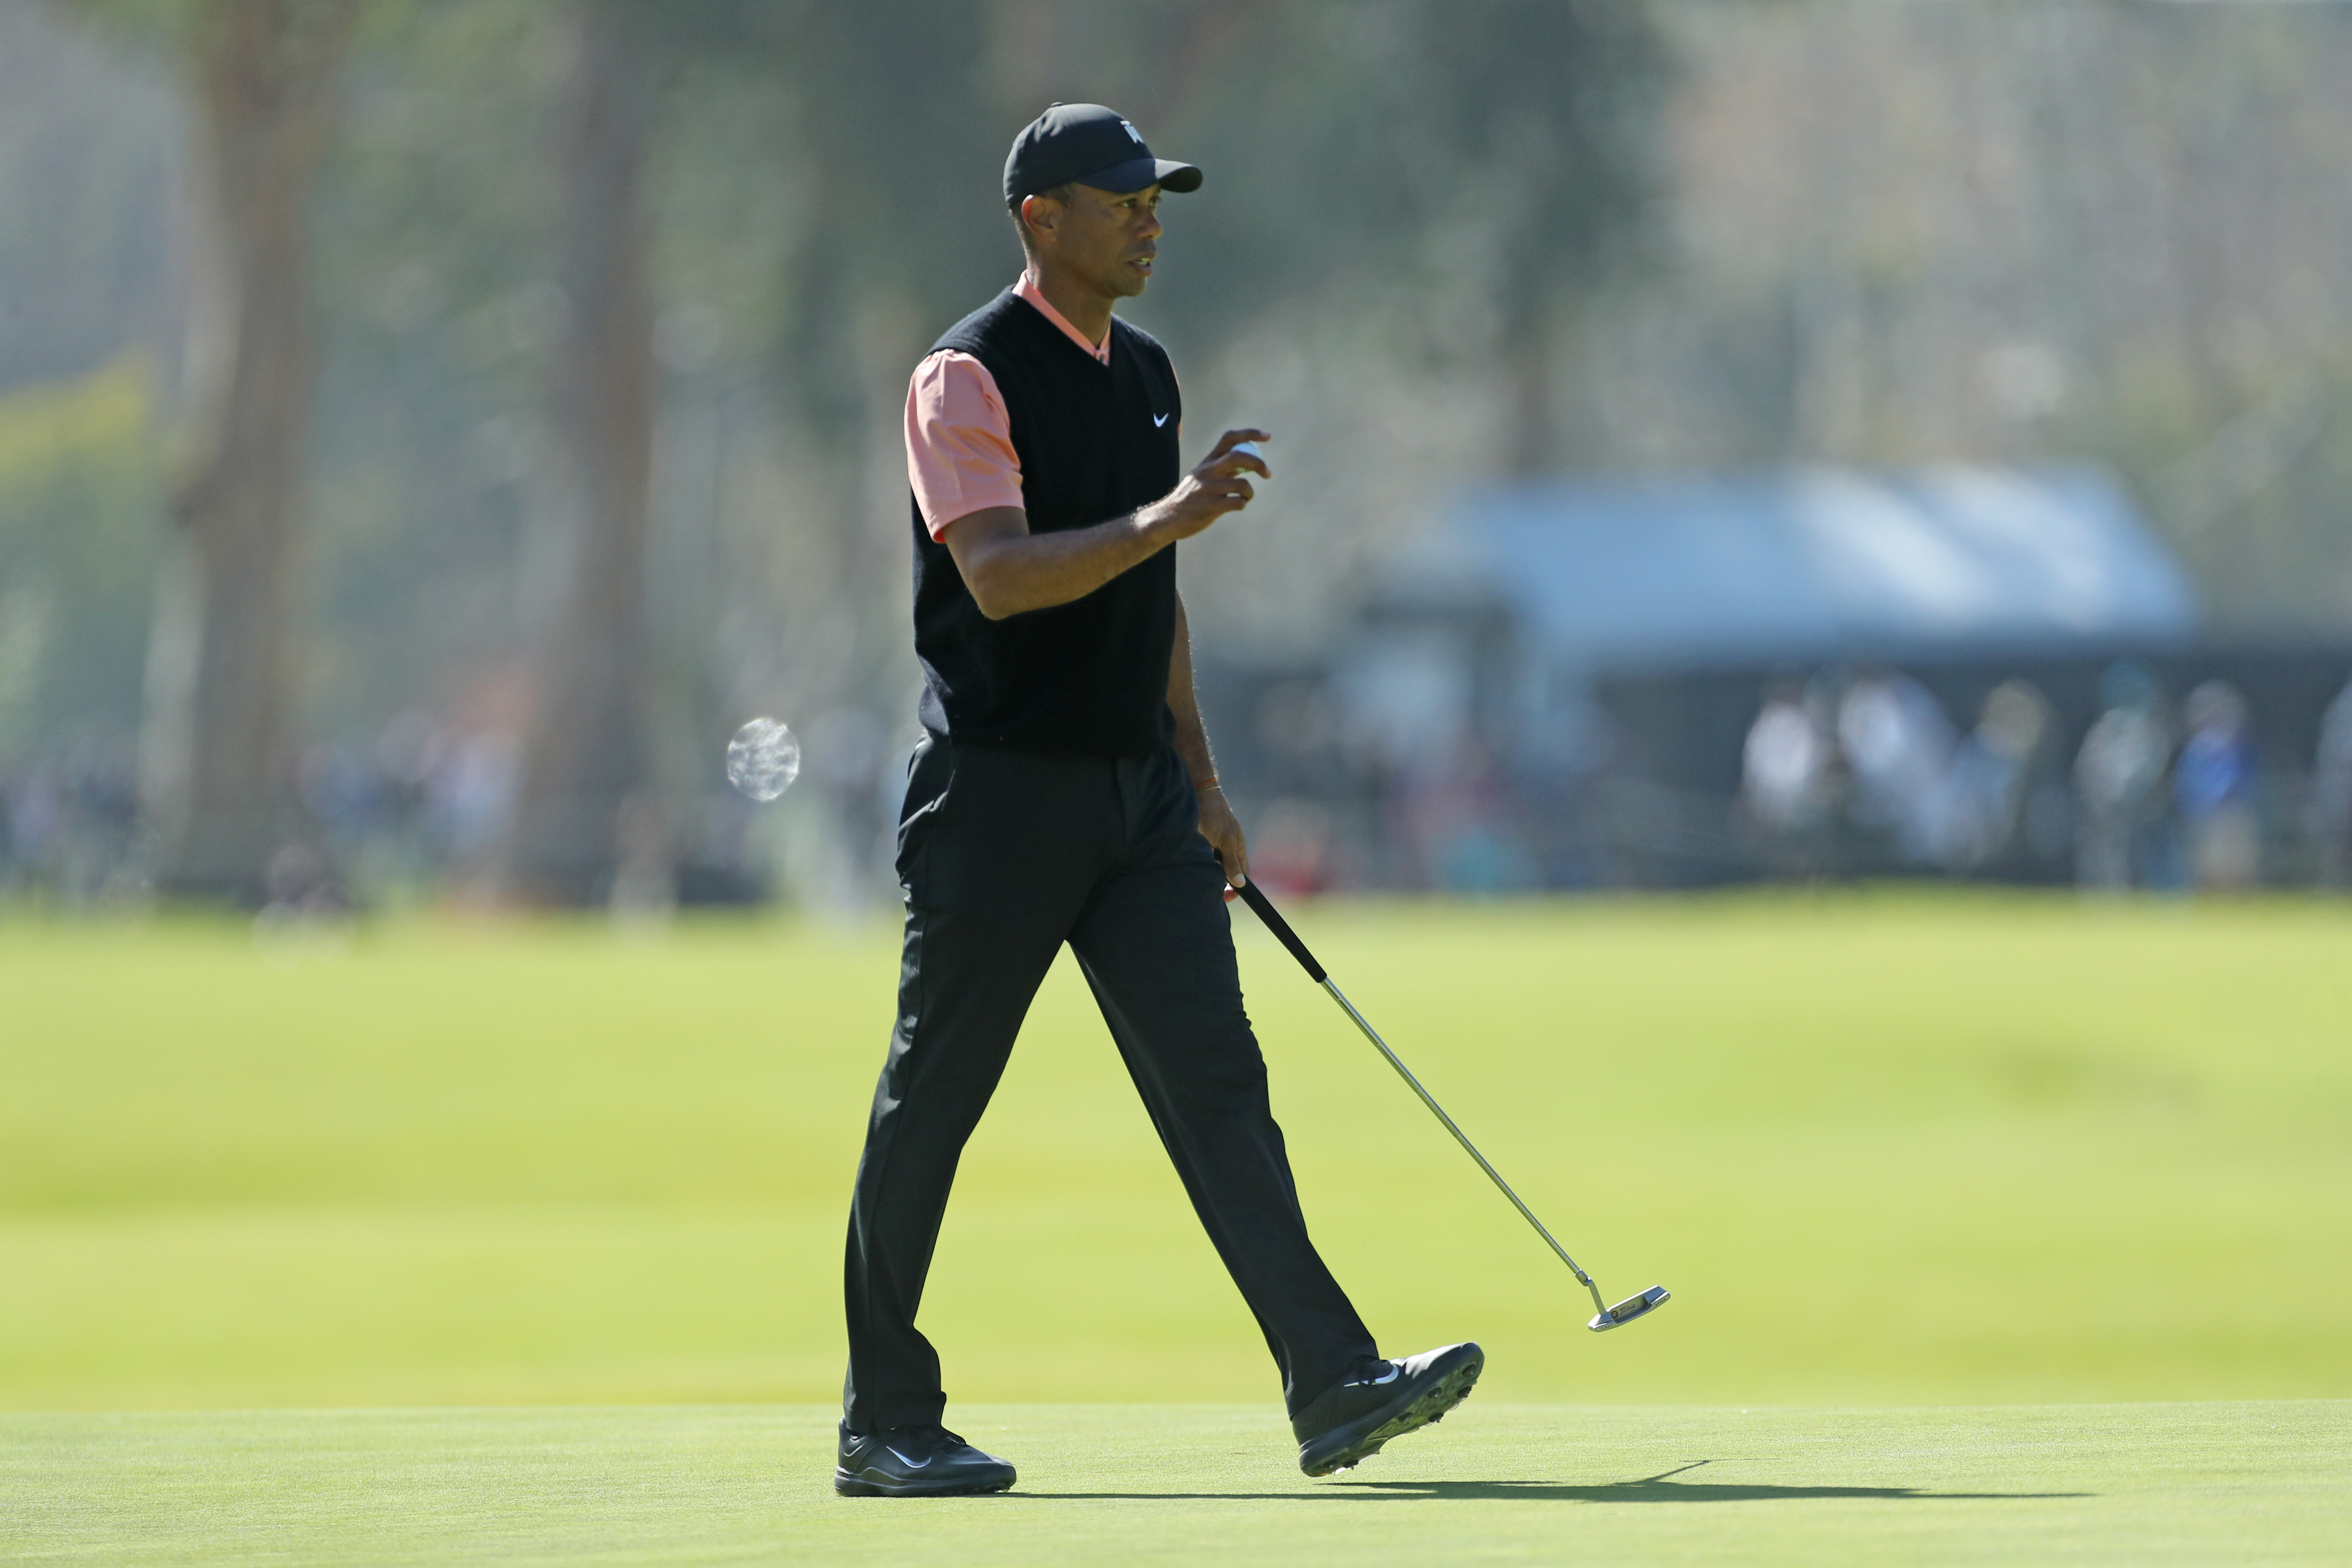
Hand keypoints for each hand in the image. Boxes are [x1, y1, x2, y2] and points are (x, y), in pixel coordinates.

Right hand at [1139, 430, 1271, 543]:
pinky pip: (1237, 502)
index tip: (1267, 437)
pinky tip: (1236, 506)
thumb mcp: (1203, 477)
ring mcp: (1207, 488)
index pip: (1230, 438)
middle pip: (1238, 457)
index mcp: (1207, 461)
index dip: (1250, 434)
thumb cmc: (1191, 498)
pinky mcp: (1210, 506)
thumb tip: (1248, 463)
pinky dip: (1242, 504)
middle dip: (1258, 464)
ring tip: (1245, 497)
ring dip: (1249, 492)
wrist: (1167, 519)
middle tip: (1268, 474)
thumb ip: (1223, 469)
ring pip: (1242, 484)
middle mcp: (1207, 471)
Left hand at [1198, 785, 1247, 902]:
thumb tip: (1241, 884)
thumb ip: (1231, 862)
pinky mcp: (1200, 840)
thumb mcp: (1223, 840)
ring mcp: (1214, 844)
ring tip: (1197, 876)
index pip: (1242, 874)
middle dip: (1220, 884)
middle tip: (1209, 891)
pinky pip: (1202, 857)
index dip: (1235, 888)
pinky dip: (1197, 863)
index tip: (1226, 898)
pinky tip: (1190, 864)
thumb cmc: (1213, 814)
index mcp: (1237, 848)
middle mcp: (1227, 847)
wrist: (1196, 791)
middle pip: (1227, 873)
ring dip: (1207, 873)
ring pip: (1213, 866)